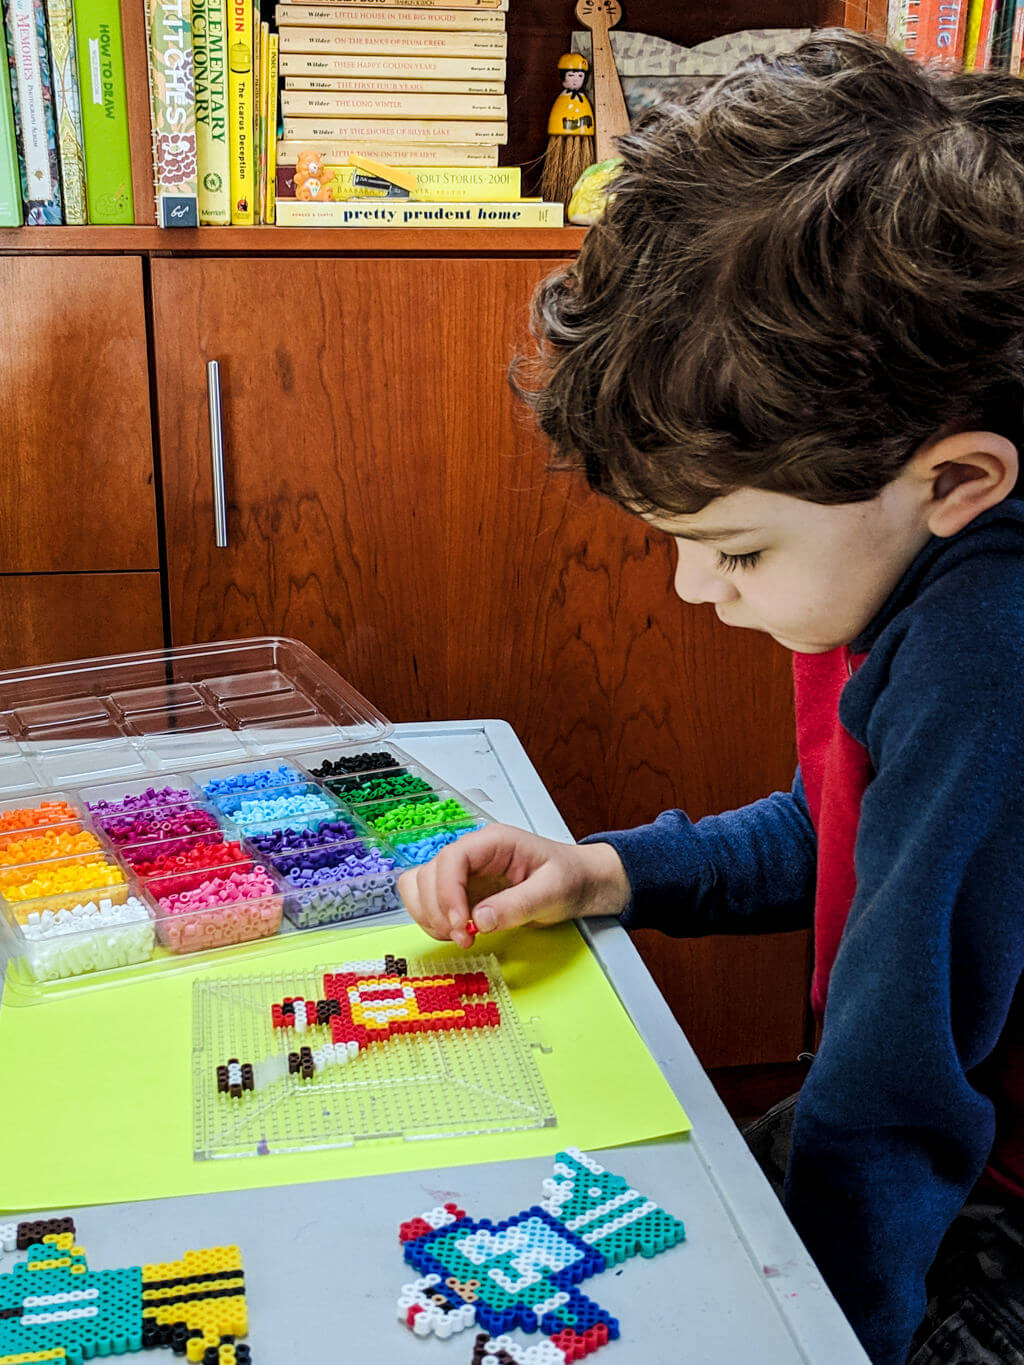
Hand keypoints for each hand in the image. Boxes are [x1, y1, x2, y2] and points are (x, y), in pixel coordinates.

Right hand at [397, 823, 631, 947]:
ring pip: (420, 886)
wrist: (581, 884)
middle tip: (464, 938)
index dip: (447, 892)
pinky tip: (457, 933)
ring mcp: (464, 873)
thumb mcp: (552, 891)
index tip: (460, 924)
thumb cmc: (570, 878)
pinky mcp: (462, 892)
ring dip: (429, 915)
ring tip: (458, 936)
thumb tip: (480, 920)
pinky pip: (429, 902)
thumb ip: (517, 905)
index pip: (452, 858)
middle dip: (438, 910)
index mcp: (493, 842)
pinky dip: (433, 920)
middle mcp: (472, 854)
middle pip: (429, 873)